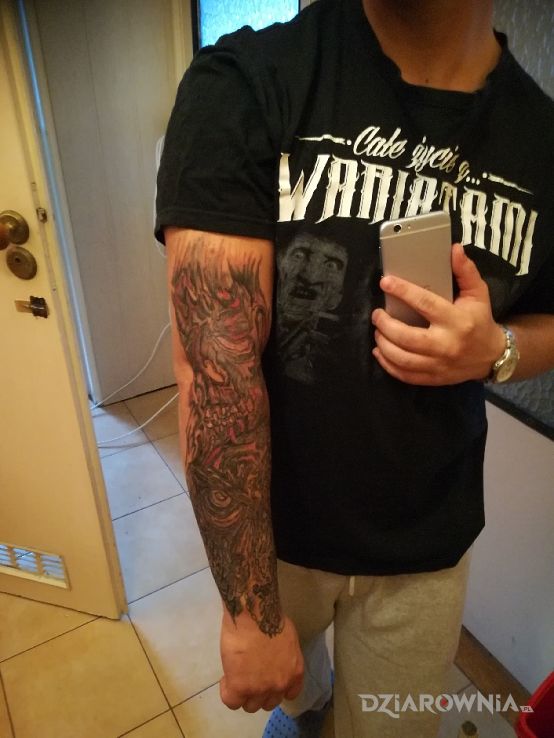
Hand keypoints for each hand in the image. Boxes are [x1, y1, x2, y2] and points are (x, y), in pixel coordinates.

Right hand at [219, 610, 303, 712]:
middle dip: (259, 692)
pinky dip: (227, 692)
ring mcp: (260, 689)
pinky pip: (232, 702)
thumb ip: (283, 656)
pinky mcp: (240, 687)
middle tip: (249, 675)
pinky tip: (226, 678)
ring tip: (236, 675)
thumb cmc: (270, 617)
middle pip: (268, 703)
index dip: (275, 688)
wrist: (254, 614)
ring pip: (250, 706)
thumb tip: (273, 658)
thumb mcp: (287, 640)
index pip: (288, 694)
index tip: (267, 679)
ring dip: (243, 694)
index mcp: (294, 672)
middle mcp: (280, 685)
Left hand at [371, 243, 505, 385]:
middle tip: (377, 314)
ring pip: (403, 359)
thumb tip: (454, 248)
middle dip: (386, 325)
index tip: (386, 282)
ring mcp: (439, 365)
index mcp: (457, 321)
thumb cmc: (480, 320)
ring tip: (377, 331)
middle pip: (407, 338)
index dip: (403, 292)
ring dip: (384, 345)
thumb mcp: (478, 293)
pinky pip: (405, 375)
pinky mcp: (434, 378)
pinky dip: (388, 365)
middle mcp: (447, 345)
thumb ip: (465, 271)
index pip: (425, 304)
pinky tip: (380, 352)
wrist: (492, 356)